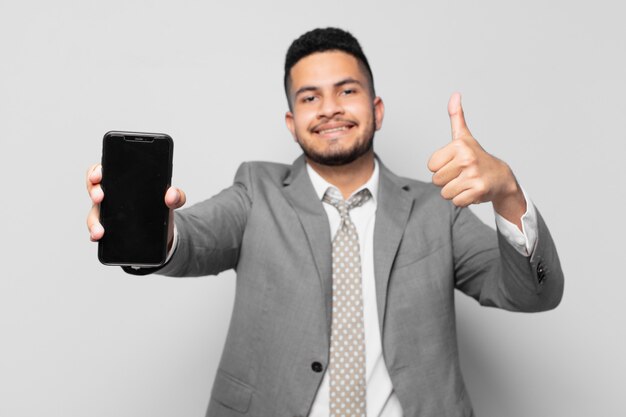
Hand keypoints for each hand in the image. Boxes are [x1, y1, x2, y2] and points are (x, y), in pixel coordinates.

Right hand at [85, 164, 186, 248]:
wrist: (163, 231)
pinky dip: (95, 234)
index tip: (98, 175)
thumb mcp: (172, 200)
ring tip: (100, 230)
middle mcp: (111, 195)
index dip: (96, 171)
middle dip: (93, 191)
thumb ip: (176, 196)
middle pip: (94, 189)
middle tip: (100, 197)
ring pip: (94, 213)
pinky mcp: (110, 229)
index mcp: (122, 182)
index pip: (103, 170)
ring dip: (93, 221)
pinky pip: (98, 230)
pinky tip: (98, 238)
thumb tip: (171, 194)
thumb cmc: (161, 207)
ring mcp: (108, 213)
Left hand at [427, 93, 525, 225]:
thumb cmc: (477, 156)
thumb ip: (456, 117)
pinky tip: (472, 191)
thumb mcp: (464, 136)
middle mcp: (466, 159)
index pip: (431, 166)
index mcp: (459, 145)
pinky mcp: (478, 191)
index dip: (440, 167)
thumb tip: (455, 94)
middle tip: (461, 174)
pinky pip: (456, 202)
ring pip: (445, 193)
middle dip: (447, 181)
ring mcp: (473, 175)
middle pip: (436, 180)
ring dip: (454, 191)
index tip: (454, 163)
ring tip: (466, 182)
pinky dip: (463, 200)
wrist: (501, 177)